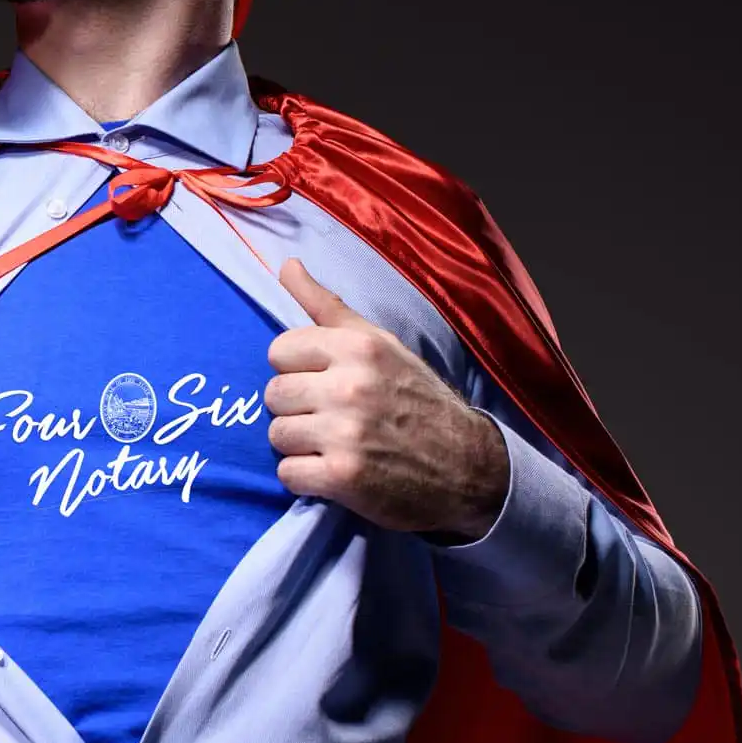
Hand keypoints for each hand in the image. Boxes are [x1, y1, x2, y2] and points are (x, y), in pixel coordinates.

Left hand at [265, 259, 508, 540]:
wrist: (467, 465)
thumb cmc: (416, 398)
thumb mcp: (380, 342)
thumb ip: (327, 305)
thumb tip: (286, 264)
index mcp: (359, 347)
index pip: (279, 351)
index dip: (296, 369)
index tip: (322, 381)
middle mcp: (350, 386)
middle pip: (274, 394)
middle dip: (296, 408)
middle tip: (329, 417)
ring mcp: (346, 434)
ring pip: (277, 435)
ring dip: (299, 445)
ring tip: (332, 444)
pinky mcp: (343, 478)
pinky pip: (288, 474)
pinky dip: (305, 478)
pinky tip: (332, 472)